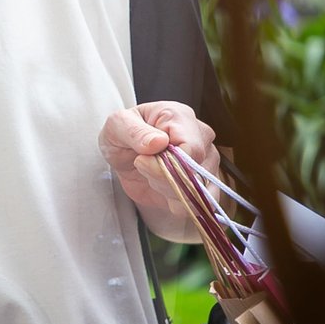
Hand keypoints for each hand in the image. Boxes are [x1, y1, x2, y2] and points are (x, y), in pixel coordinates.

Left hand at [98, 102, 220, 234]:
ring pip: (198, 191)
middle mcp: (202, 139)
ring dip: (167, 190)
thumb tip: (160, 141)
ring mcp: (207, 163)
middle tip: (141, 165)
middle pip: (196, 172)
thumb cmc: (122, 134)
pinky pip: (198, 205)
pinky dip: (175, 203)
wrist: (122, 155)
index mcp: (182, 118)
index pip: (192, 148)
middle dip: (162, 177)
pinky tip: (161, 189)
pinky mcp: (204, 185)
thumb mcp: (117, 126)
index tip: (141, 161)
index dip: (167, 163)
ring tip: (151, 175)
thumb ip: (135, 132)